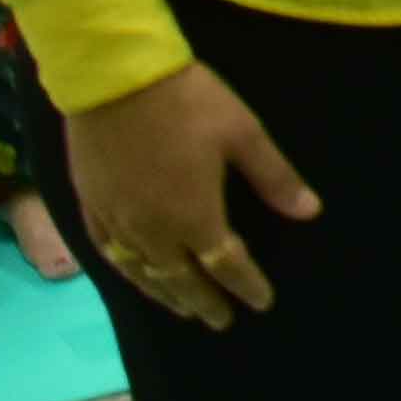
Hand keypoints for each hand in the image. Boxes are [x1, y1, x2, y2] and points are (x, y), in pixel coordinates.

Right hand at [64, 63, 321, 329]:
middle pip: (182, 279)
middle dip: (206, 301)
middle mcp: (153, 230)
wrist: (114, 79)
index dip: (246, 285)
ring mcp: (117, 221)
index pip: (226, 264)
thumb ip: (274, 178)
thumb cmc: (188, 103)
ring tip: (183, 311)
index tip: (261, 303)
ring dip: (165, 296)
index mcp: (195, 216)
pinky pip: (108, 253)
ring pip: (142, 273)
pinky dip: (126, 272)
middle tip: (221, 321)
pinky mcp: (90, 205)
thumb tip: (309, 212)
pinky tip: (134, 275)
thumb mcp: (243, 134)